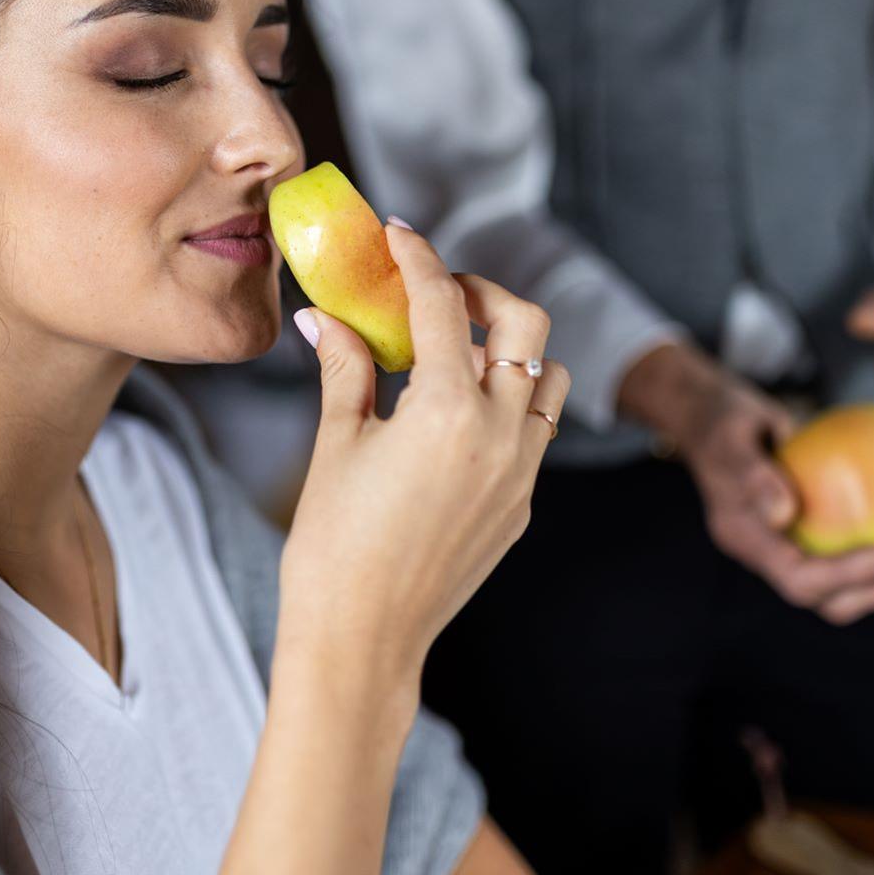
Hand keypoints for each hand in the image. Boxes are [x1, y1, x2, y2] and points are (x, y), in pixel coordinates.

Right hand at [278, 222, 570, 685]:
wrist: (362, 639)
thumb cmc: (333, 545)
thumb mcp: (336, 444)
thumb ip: (344, 368)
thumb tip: (324, 316)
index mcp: (447, 410)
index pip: (443, 305)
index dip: (419, 258)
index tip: (400, 235)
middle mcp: (500, 434)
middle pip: (526, 324)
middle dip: (485, 294)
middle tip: (440, 295)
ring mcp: (520, 472)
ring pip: (549, 378)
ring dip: (512, 351)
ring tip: (458, 353)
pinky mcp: (521, 505)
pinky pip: (535, 432)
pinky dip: (508, 404)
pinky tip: (457, 415)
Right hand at [618, 341, 873, 625]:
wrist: (717, 416)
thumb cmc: (720, 420)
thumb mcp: (730, 438)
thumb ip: (753, 475)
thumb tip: (785, 514)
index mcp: (752, 545)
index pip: (803, 582)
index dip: (850, 576)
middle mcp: (779, 556)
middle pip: (841, 597)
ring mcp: (803, 546)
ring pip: (862, 580)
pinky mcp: (826, 530)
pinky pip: (869, 544)